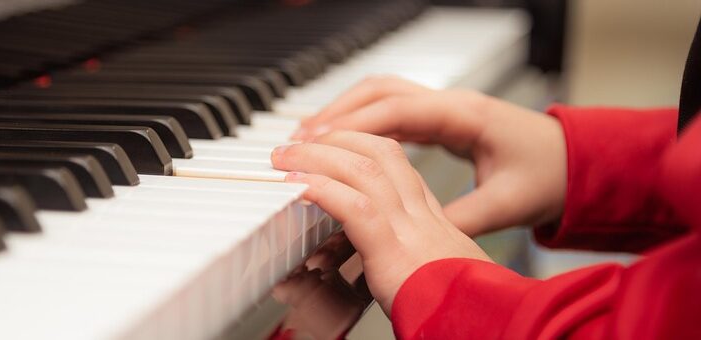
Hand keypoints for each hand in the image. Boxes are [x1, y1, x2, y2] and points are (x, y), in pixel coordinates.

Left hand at [271, 131, 490, 312]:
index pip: (398, 167)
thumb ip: (413, 260)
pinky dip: (321, 188)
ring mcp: (411, 229)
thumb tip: (384, 263)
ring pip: (364, 169)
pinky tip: (297, 184)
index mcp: (435, 222)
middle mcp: (424, 217)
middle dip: (337, 139)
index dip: (362, 150)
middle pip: (381, 153)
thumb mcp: (439, 276)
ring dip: (318, 155)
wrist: (488, 325)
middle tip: (301, 142)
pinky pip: (354, 206)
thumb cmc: (461, 311)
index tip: (333, 149)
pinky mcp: (395, 251)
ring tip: (286, 155)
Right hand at [291, 76, 566, 235]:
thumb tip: (420, 238)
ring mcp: (444, 106)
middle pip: (380, 91)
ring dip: (343, 112)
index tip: (317, 140)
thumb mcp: (507, 204)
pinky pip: (390, 109)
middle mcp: (451, 103)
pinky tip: (339, 142)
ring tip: (308, 138)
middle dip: (336, 112)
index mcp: (465, 116)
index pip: (396, 109)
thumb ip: (463, 218)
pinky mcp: (439, 118)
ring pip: (380, 95)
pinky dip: (359, 121)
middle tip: (299, 139)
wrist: (574, 161)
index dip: (352, 124)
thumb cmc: (547, 176)